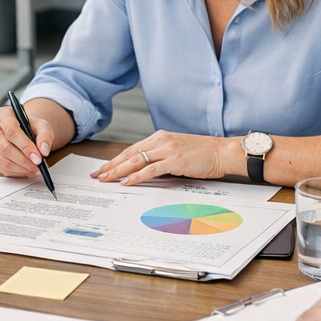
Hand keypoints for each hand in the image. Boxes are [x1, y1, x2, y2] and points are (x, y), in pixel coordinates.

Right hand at [0, 106, 53, 177]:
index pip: (11, 130)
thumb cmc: (31, 127)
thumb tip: (43, 150)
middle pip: (5, 147)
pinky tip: (25, 170)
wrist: (23, 132)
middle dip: (23, 160)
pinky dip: (14, 172)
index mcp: (3, 114)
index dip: (25, 146)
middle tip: (37, 166)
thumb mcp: (43, 126)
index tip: (38, 157)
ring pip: (2, 160)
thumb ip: (45, 136)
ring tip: (33, 169)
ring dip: (20, 168)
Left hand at [90, 130, 235, 186]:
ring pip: (136, 161)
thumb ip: (162, 157)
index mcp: (160, 137)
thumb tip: (146, 170)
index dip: (116, 159)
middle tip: (97, 174)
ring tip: (106, 178)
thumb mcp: (178, 151)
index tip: (104, 167)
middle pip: (130, 154)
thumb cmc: (203, 154)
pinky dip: (136, 176)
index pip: (132, 149)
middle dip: (111, 165)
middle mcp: (161, 141)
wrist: (222, 152)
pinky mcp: (175, 160)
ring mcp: (167, 150)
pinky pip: (150, 170)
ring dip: (118, 171)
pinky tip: (126, 182)